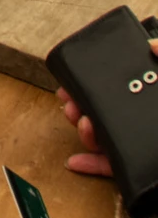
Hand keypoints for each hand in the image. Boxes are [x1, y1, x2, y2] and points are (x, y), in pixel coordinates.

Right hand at [60, 39, 157, 175]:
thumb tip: (151, 46)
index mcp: (156, 96)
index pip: (122, 83)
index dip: (94, 79)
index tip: (73, 80)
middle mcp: (150, 120)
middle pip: (109, 109)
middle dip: (81, 104)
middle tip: (68, 103)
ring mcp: (149, 144)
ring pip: (108, 137)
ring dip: (86, 131)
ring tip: (83, 125)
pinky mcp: (150, 172)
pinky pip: (119, 170)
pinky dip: (95, 166)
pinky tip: (77, 161)